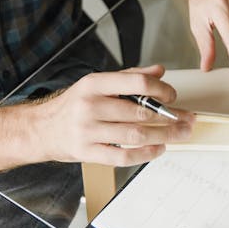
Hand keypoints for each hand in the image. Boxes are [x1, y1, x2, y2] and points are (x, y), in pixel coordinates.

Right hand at [36, 65, 193, 165]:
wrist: (41, 130)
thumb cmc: (72, 106)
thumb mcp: (96, 84)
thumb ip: (129, 77)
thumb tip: (159, 71)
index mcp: (94, 84)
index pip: (136, 83)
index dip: (161, 89)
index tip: (172, 96)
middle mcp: (90, 106)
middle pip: (140, 113)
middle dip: (170, 117)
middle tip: (187, 120)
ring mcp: (88, 131)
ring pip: (135, 135)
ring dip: (164, 136)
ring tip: (180, 134)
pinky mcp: (87, 152)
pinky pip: (123, 156)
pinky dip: (145, 154)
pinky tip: (158, 149)